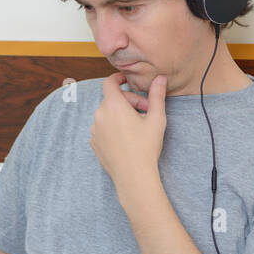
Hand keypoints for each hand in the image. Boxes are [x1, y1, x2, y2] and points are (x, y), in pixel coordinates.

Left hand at [90, 72, 166, 190]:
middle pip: (112, 99)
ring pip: (107, 114)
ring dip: (120, 114)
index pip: (109, 82)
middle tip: (146, 111)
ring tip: (137, 126)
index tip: (126, 79)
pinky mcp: (94, 142)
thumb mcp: (156, 118)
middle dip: (129, 101)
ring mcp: (95, 130)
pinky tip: (127, 137)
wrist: (133, 175)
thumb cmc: (145, 146)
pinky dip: (113, 127)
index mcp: (113, 105)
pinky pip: (103, 128)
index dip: (118, 78)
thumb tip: (160, 78)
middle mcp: (99, 115)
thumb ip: (157, 95)